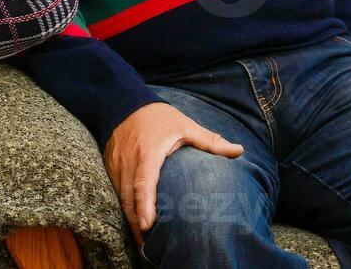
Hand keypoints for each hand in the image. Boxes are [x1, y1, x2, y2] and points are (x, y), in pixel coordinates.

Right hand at [103, 102, 243, 245]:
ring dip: (130, 220)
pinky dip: (124, 209)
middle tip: (148, 247)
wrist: (123, 103)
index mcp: (148, 153)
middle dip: (137, 224)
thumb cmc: (158, 117)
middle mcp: (129, 162)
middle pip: (129, 198)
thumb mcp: (185, 125)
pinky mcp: (110, 167)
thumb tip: (240, 151)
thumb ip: (210, 141)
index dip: (144, 204)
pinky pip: (116, 192)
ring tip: (144, 242)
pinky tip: (135, 223)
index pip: (144, 182)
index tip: (147, 225)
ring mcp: (116, 166)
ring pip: (121, 198)